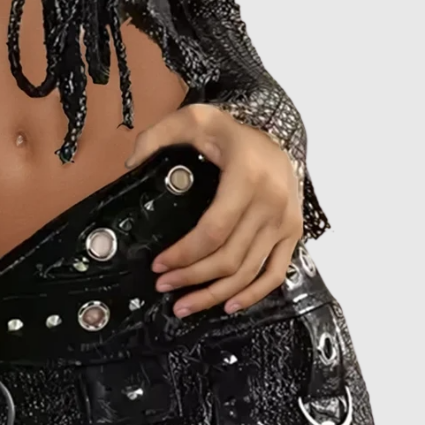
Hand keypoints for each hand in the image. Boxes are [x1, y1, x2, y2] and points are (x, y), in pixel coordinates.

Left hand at [125, 102, 302, 317]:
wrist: (276, 134)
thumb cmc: (230, 132)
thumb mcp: (193, 120)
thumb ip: (158, 135)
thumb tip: (131, 162)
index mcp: (246, 177)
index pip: (214, 230)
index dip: (184, 253)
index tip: (158, 264)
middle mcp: (271, 203)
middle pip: (229, 256)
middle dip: (192, 278)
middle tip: (164, 286)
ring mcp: (285, 221)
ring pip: (249, 271)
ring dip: (215, 294)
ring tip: (185, 305)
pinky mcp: (293, 232)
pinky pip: (276, 273)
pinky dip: (253, 294)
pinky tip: (228, 305)